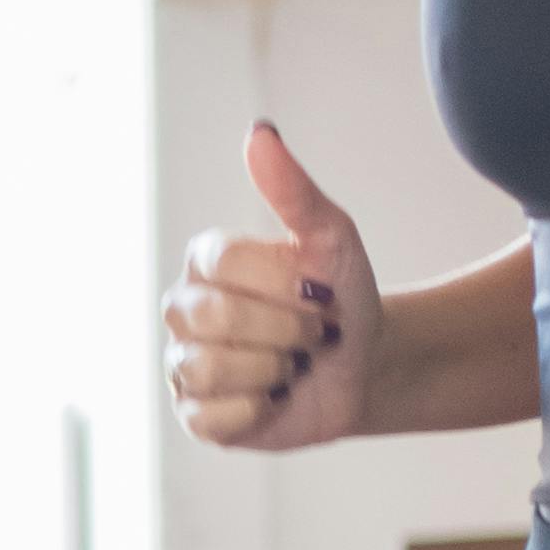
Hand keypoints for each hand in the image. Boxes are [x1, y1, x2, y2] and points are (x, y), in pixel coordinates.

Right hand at [164, 124, 372, 449]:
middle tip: (313, 334)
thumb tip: (259, 132)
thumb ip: (293, 189)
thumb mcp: (330, 238)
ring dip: (274, 370)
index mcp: (207, 260)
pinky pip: (213, 416)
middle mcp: (184, 308)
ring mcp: (184, 363)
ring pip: (210, 368)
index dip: (280, 283)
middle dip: (284, 330)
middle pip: (214, 317)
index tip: (321, 294)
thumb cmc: (341, 295)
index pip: (222, 262)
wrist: (365, 365)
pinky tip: (276, 398)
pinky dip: (259, 409)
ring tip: (294, 366)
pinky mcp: (196, 416)